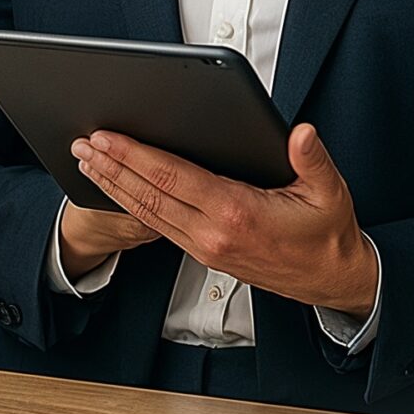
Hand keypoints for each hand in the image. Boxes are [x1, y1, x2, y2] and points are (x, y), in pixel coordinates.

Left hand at [71, 124, 377, 316]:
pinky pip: (158, 226)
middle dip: (111, 167)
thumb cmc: (328, 234)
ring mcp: (204, 247)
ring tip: (87, 162)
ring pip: (147, 213)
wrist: (331, 280)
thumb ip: (312, 159)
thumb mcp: (329, 192)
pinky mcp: (204, 254)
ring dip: (113, 186)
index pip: (173, 177)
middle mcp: (212, 233)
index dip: (135, 155)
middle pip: (148, 195)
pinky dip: (131, 205)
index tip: (108, 136)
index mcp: (236, 213)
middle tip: (82, 143)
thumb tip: (300, 133)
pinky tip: (117, 189)